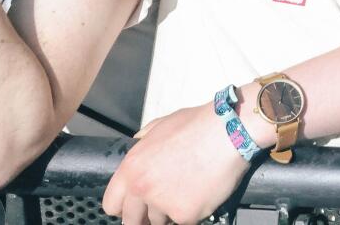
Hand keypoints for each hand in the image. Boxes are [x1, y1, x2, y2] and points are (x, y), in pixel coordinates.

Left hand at [103, 99, 251, 224]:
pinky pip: (185, 221)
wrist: (228, 132)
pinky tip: (203, 192)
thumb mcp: (161, 125)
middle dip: (145, 217)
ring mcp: (162, 204)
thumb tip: (138, 143)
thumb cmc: (197, 124)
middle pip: (132, 222)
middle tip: (163, 204)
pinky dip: (194, 211)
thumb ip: (143, 140)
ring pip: (160, 221)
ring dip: (172, 211)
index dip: (123, 207)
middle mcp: (141, 188)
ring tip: (189, 189)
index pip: (111, 204)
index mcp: (132, 168)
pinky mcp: (185, 215)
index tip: (134, 207)